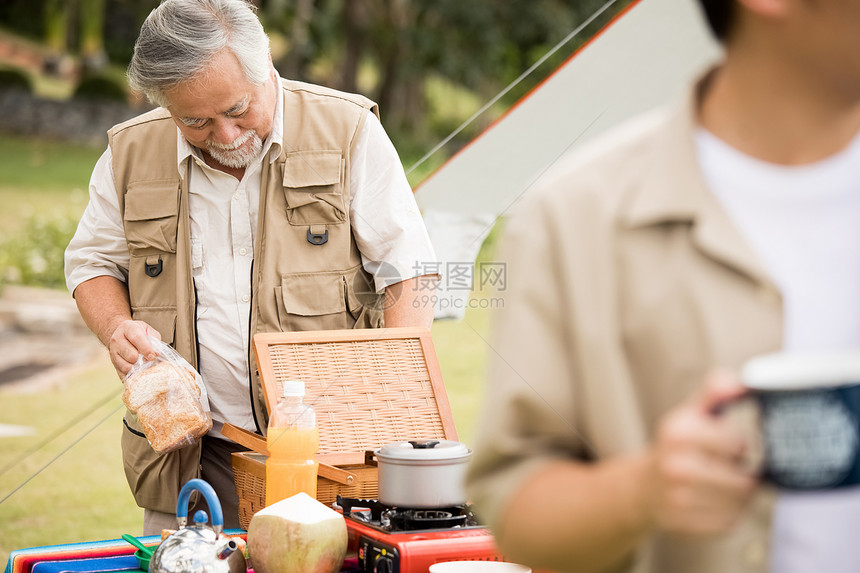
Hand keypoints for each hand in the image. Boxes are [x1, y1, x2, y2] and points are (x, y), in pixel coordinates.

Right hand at [108, 319, 160, 376]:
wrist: (122, 334)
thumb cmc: (138, 332)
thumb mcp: (148, 330)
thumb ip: (155, 340)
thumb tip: (156, 354)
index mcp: (128, 328)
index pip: (137, 338)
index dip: (146, 349)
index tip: (153, 356)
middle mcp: (117, 340)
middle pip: (130, 355)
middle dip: (142, 360)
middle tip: (148, 361)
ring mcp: (113, 352)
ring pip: (125, 367)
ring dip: (137, 369)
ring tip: (144, 366)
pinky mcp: (113, 363)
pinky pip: (122, 374)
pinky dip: (132, 377)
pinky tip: (138, 373)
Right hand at [646, 370, 757, 534]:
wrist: (642, 487)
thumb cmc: (676, 447)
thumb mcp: (689, 414)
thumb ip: (714, 392)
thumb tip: (739, 384)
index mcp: (677, 432)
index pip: (737, 443)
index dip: (739, 445)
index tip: (729, 445)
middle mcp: (675, 466)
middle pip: (743, 480)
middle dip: (742, 475)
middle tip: (726, 470)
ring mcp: (677, 497)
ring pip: (739, 504)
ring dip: (738, 498)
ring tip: (722, 487)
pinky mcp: (681, 523)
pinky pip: (728, 524)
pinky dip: (728, 515)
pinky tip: (712, 504)